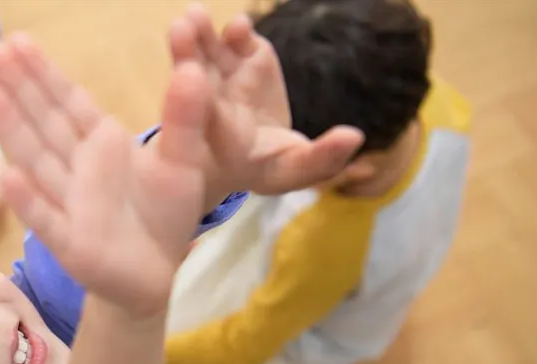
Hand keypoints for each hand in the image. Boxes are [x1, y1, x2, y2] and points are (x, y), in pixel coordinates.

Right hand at [0, 34, 209, 318]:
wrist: (156, 273)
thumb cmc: (164, 213)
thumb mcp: (183, 160)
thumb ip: (184, 117)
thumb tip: (192, 67)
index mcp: (101, 143)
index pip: (67, 102)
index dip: (43, 73)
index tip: (16, 42)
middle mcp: (76, 168)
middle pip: (43, 123)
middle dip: (18, 89)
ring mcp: (67, 203)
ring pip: (37, 161)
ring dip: (12, 130)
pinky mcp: (70, 243)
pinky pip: (47, 218)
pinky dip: (29, 200)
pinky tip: (9, 177)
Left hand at [169, 5, 363, 202]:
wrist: (258, 147)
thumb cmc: (271, 166)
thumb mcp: (294, 172)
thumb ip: (321, 159)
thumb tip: (355, 137)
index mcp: (217, 138)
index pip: (203, 120)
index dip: (199, 103)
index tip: (197, 85)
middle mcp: (214, 103)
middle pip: (190, 77)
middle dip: (185, 56)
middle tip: (181, 33)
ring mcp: (228, 75)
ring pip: (206, 52)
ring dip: (199, 34)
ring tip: (194, 17)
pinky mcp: (247, 55)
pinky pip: (237, 39)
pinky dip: (238, 31)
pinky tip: (240, 26)